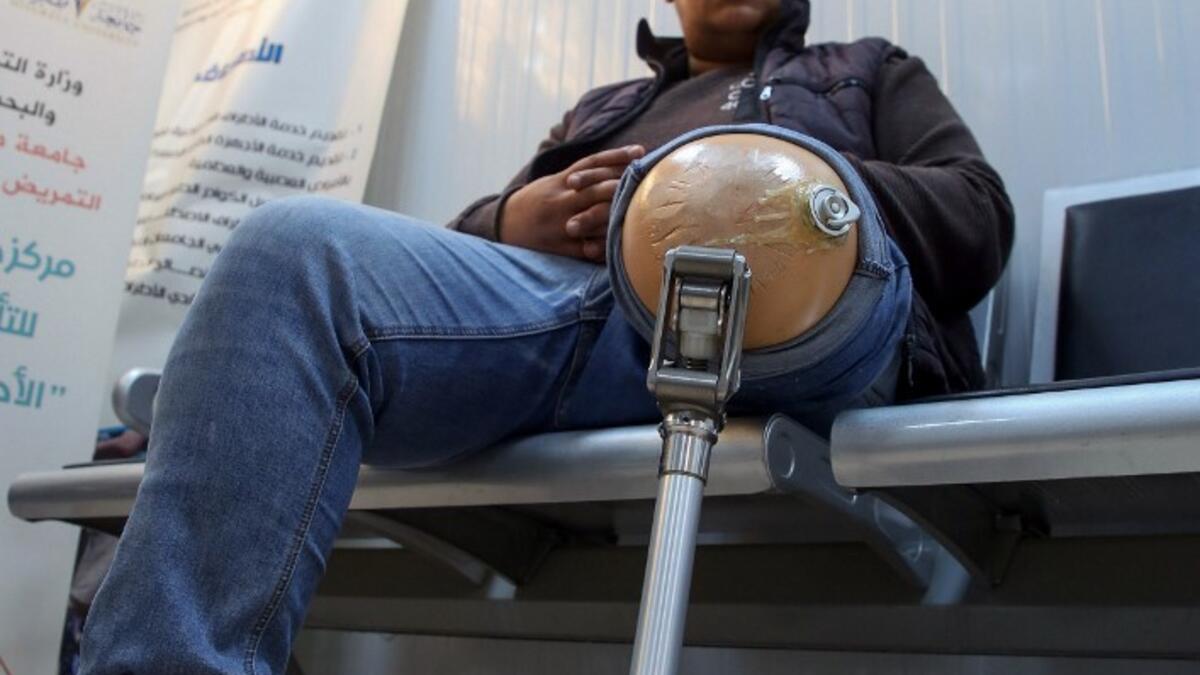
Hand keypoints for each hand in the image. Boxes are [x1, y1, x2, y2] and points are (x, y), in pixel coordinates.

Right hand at [499, 145, 644, 261]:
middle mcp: (560, 200)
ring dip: (614, 216)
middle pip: (595, 189)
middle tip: (646, 182)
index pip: (591, 164)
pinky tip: (620, 245)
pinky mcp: (558, 246)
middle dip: (620, 186)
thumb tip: (617, 166)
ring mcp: (559, 224)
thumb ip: (582, 176)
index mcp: (560, 181)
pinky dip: (601, 246)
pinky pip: (583, 248)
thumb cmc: (537, 201)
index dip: (616, 157)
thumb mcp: (554, 182)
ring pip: (592, 218)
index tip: (640, 151)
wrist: (503, 224)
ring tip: (638, 213)